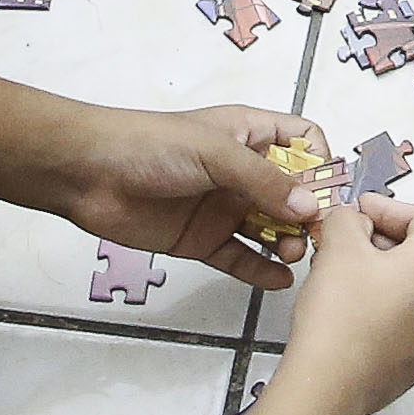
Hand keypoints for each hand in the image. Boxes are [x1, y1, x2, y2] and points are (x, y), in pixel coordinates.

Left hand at [50, 101, 330, 288]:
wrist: (88, 174)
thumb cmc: (149, 145)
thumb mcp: (215, 153)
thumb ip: (264, 182)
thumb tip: (311, 207)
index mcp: (247, 135)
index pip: (301, 142)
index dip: (320, 163)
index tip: (326, 190)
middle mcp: (240, 171)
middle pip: (292, 192)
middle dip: (308, 213)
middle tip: (313, 235)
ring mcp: (221, 207)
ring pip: (269, 228)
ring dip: (287, 242)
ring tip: (291, 253)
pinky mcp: (201, 240)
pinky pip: (240, 258)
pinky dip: (260, 270)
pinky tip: (278, 279)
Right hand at [284, 195, 413, 414]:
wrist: (327, 385)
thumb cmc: (338, 316)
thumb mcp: (338, 246)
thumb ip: (349, 219)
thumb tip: (355, 221)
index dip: (391, 208)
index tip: (361, 212)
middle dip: (384, 241)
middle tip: (348, 242)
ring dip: (384, 274)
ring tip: (344, 276)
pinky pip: (408, 321)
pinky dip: (385, 306)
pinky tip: (352, 311)